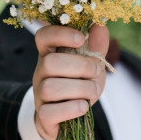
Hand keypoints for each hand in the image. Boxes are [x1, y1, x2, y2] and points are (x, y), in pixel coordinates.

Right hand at [32, 24, 108, 139]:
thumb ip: (96, 45)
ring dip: (80, 89)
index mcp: (50, 54)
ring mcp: (39, 94)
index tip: (81, 38)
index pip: (43, 36)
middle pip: (50, 62)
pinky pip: (50, 112)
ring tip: (93, 90)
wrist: (67, 116)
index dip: (60, 34)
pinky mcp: (43, 115)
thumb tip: (100, 23)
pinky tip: (83, 106)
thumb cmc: (79, 84)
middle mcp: (41, 72)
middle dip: (80, 66)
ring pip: (50, 87)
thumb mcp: (91, 63)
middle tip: (96, 71)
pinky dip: (72, 109)